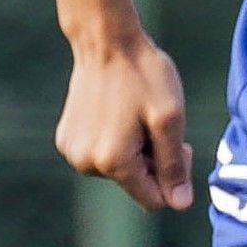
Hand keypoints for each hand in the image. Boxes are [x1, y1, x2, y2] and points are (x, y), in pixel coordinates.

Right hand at [55, 31, 194, 212]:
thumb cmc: (143, 76)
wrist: (106, 41)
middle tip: (156, 123)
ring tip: (134, 114)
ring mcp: (72, 152)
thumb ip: (175, 165)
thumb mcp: (169, 119)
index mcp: (113, 162)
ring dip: (134, 150)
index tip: (177, 144)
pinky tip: (116, 112)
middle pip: (136, 185)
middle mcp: (86, 164)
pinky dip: (115, 140)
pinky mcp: (66, 139)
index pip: (154, 199)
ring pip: (119, 171)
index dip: (173, 177)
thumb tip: (180, 204)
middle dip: (153, 161)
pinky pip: (101, 155)